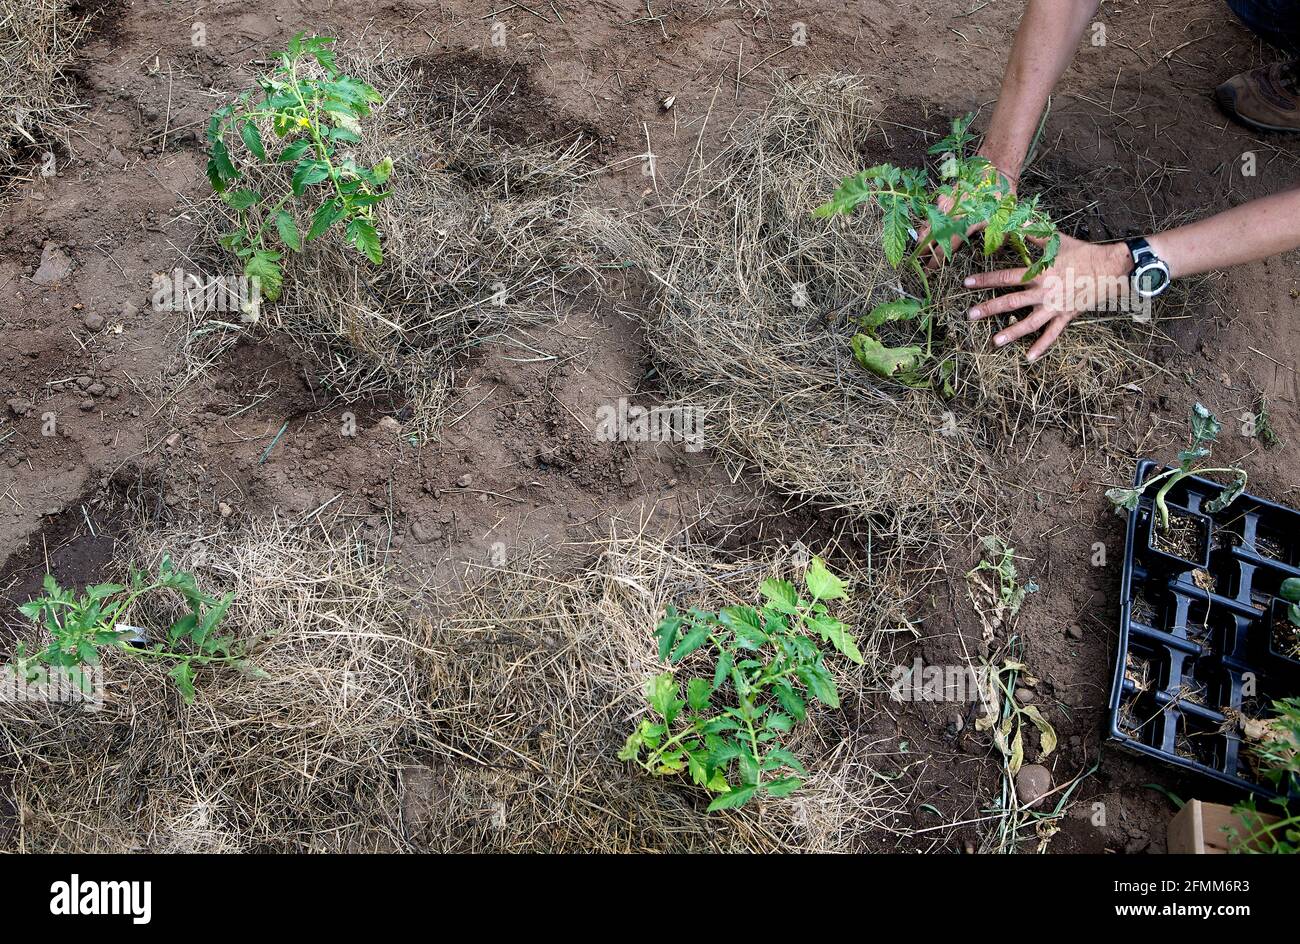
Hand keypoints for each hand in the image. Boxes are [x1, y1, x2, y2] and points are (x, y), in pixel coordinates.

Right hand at [920, 151, 1017, 267]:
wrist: (993, 170)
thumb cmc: (999, 197)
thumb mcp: (1004, 221)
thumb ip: (996, 241)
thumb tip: (991, 253)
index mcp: (962, 226)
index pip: (943, 249)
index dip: (935, 261)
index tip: (929, 270)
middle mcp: (949, 217)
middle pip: (927, 237)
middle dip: (922, 250)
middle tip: (920, 259)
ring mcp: (943, 205)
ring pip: (927, 224)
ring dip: (923, 236)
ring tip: (922, 244)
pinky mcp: (943, 196)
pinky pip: (932, 212)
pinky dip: (930, 221)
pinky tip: (933, 225)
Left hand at [964, 234, 1131, 361]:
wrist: (1110, 267)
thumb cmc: (1081, 252)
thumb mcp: (1056, 240)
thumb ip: (1032, 232)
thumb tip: (1015, 218)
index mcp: (1040, 273)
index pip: (1007, 277)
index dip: (986, 279)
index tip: (967, 283)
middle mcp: (1045, 292)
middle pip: (1012, 302)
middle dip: (990, 308)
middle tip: (970, 315)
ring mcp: (1055, 306)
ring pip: (1030, 323)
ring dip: (1011, 333)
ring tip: (994, 342)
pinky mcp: (1066, 316)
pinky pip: (1052, 334)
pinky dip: (1042, 346)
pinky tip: (1029, 357)